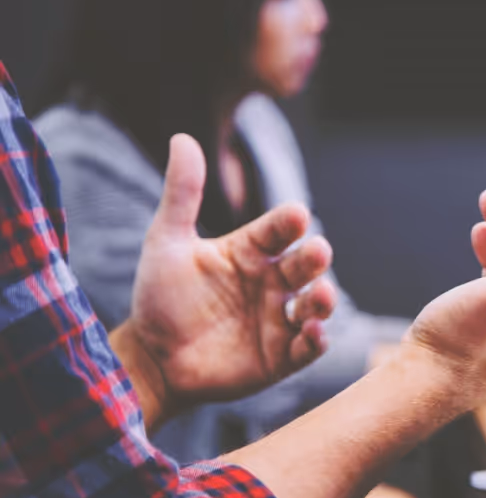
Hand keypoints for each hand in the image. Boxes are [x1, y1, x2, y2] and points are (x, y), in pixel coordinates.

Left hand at [123, 135, 336, 421]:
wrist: (151, 359)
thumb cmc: (160, 299)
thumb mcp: (166, 242)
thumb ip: (181, 194)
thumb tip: (182, 138)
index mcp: (250, 252)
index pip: (277, 230)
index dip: (288, 223)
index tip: (296, 214)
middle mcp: (271, 283)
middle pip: (303, 266)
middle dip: (314, 258)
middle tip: (318, 251)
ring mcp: (279, 320)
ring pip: (314, 305)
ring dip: (323, 300)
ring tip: (321, 296)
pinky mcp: (281, 357)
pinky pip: (307, 347)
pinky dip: (316, 340)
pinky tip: (313, 333)